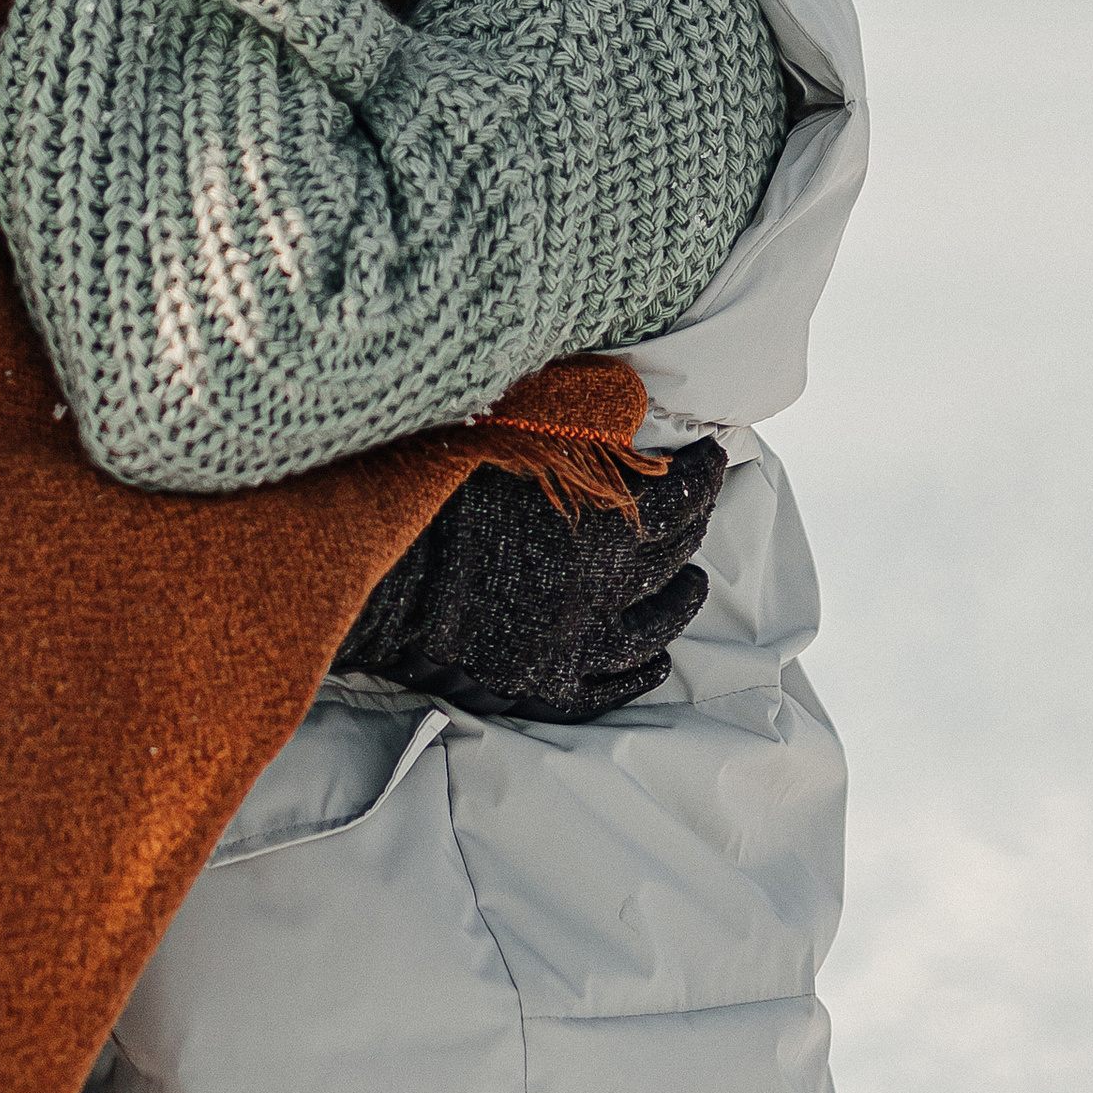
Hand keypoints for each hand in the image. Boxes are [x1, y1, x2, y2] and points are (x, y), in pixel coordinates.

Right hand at [334, 437, 726, 723]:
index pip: (678, 496)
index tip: (714, 457)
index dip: (702, 475)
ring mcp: (577, 643)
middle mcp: (604, 588)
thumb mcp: (513, 435)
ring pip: (654, 628)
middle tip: (702, 507)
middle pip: (670, 556)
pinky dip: (637, 674)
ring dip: (680, 603)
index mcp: (601, 522)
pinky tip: (654, 662)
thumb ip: (576, 426)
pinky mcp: (544, 681)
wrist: (378, 569)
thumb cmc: (435, 488)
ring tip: (693, 585)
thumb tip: (625, 404)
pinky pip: (608, 688)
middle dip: (694, 526)